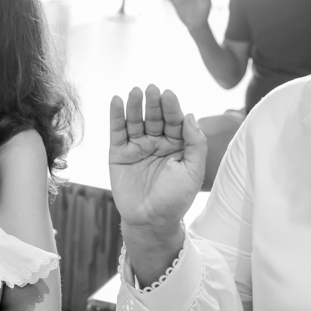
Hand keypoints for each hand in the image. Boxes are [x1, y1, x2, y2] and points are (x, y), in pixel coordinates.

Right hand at [109, 85, 205, 229]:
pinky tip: (116, 100)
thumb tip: (190, 115)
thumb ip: (195, 143)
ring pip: (136, 121)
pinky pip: (117, 131)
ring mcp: (137, 147)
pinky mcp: (119, 153)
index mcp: (177, 145)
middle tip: (152, 90)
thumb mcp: (193, 171)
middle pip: (155, 117)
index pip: (175, 121)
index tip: (168, 94)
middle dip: (153, 104)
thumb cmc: (175, 199)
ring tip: (134, 92)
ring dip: (135, 106)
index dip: (171, 108)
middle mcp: (157, 142)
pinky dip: (116, 116)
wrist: (151, 221)